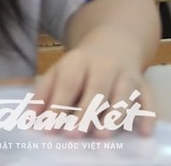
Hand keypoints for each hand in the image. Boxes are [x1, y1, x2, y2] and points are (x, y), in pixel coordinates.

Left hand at [37, 42, 154, 136]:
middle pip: (96, 90)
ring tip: (102, 135)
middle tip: (74, 134)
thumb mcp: (59, 71)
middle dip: (85, 113)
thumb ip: (45, 92)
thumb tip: (31, 116)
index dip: (58, 105)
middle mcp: (104, 66)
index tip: (50, 127)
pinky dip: (147, 115)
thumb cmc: (81, 66)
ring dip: (114, 115)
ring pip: (123, 94)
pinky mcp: (144, 85)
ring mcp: (126, 75)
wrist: (114, 44)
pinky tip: (143, 131)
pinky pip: (148, 100)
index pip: (68, 83)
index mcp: (78, 61)